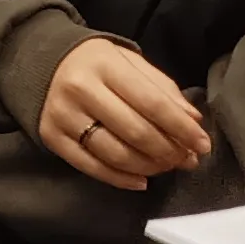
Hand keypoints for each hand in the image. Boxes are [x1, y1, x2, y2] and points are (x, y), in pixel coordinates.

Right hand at [37, 37, 210, 190]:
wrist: (41, 63)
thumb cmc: (96, 64)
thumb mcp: (130, 63)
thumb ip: (162, 89)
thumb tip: (192, 121)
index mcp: (105, 64)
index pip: (151, 102)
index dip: (181, 127)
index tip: (202, 144)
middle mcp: (81, 89)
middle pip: (135, 131)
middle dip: (168, 150)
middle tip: (186, 159)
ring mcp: (63, 116)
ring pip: (115, 153)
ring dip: (148, 167)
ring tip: (166, 167)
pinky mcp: (52, 137)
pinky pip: (91, 167)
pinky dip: (120, 179)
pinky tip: (141, 180)